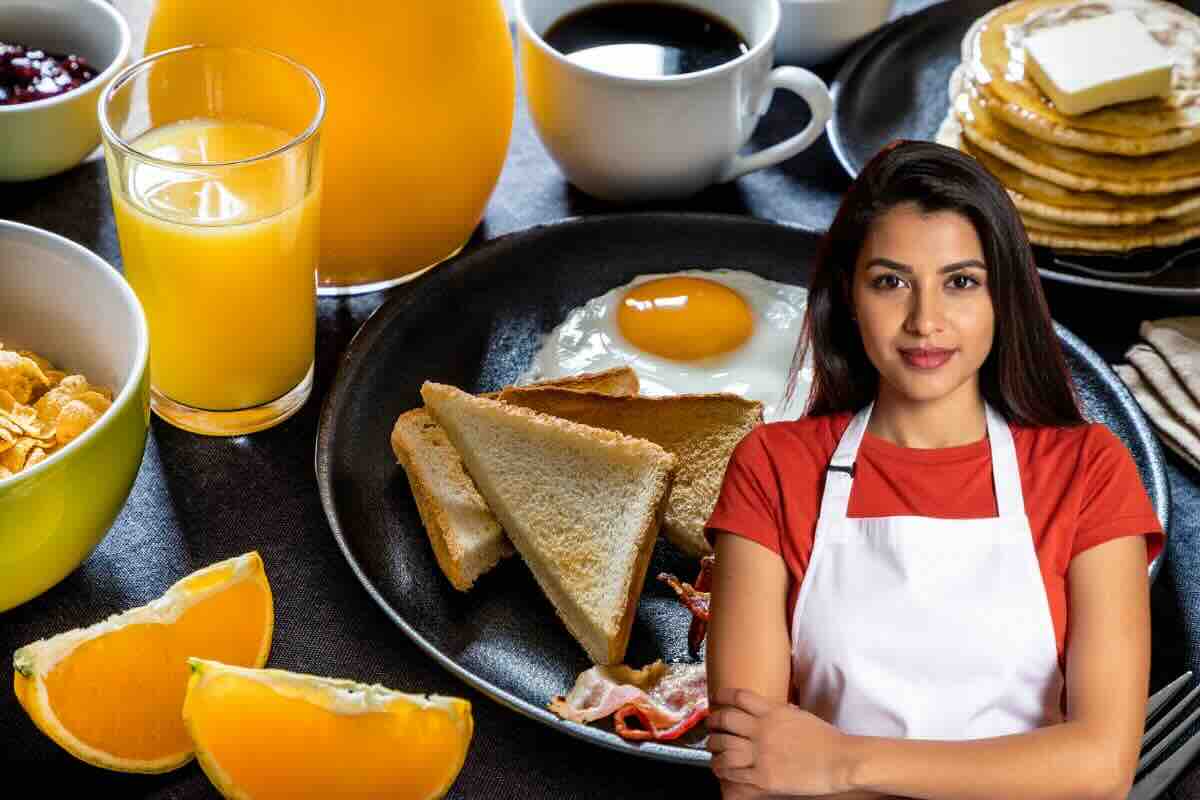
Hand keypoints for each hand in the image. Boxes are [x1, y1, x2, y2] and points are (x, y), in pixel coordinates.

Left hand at [708, 688, 853, 796]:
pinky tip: (720, 767)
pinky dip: (723, 768)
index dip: (722, 695)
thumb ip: (781, 712)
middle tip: (710, 724)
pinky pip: (734, 771)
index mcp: (773, 712)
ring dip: (714, 746)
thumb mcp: (800, 715)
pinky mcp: (763, 776)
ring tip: (713, 748)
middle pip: (726, 720)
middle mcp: (763, 730)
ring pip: (724, 746)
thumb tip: (772, 710)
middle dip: (713, 722)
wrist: (840, 761)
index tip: (716, 697)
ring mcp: (761, 754)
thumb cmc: (826, 740)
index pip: (739, 697)